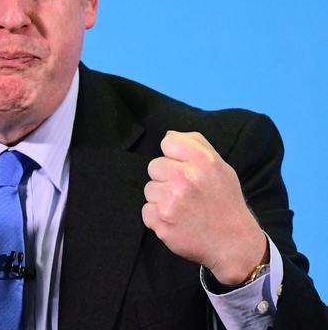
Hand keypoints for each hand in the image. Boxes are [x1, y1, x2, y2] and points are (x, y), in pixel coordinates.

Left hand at [142, 130, 267, 284]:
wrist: (233, 243)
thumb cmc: (224, 201)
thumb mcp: (220, 167)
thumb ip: (195, 144)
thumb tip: (168, 135)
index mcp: (203, 160)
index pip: (168, 142)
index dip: (174, 156)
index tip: (184, 168)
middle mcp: (186, 177)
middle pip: (154, 166)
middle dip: (166, 178)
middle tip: (184, 192)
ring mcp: (172, 201)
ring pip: (149, 189)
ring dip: (161, 198)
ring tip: (182, 207)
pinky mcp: (161, 222)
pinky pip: (146, 211)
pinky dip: (157, 217)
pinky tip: (176, 220)